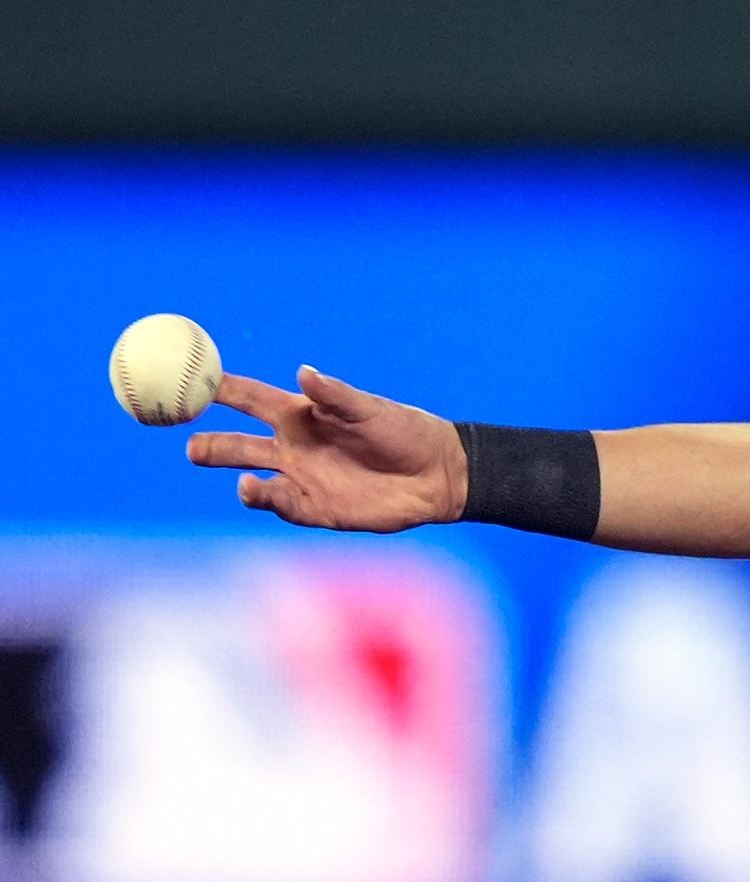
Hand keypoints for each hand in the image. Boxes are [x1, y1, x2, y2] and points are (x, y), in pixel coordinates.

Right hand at [187, 367, 467, 532]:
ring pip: (252, 477)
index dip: (217, 389)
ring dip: (236, 474)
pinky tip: (257, 489)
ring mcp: (301, 479)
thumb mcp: (371, 409)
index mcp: (301, 415)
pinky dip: (265, 499)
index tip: (182, 379)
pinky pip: (280, 505)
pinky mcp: (315, 508)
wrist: (436, 475)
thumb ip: (336, 395)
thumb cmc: (405, 432)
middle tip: (187, 444)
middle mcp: (294, 447)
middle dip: (209, 443)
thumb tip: (304, 373)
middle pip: (237, 443)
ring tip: (235, 473)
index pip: (248, 399)